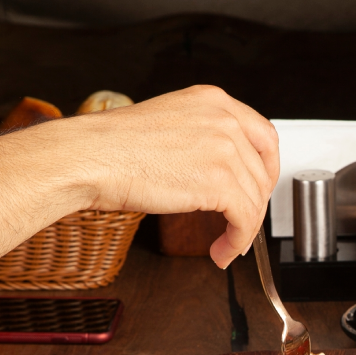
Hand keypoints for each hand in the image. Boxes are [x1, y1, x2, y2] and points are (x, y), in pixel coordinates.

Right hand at [63, 85, 279, 268]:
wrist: (89, 158)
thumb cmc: (113, 148)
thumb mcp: (170, 126)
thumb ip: (202, 139)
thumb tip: (221, 173)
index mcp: (213, 100)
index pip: (264, 136)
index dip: (266, 169)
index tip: (258, 189)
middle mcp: (224, 119)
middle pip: (262, 171)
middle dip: (255, 203)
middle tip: (241, 222)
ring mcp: (224, 149)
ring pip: (255, 198)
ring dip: (244, 229)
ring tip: (225, 244)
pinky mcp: (219, 182)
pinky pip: (244, 219)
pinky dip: (237, 241)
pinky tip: (222, 251)